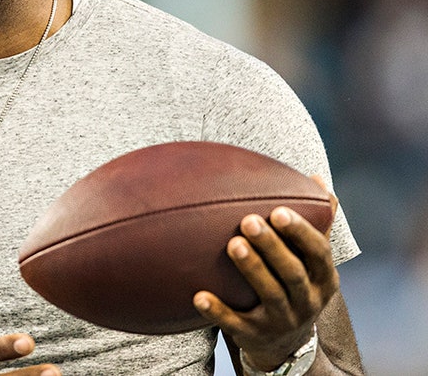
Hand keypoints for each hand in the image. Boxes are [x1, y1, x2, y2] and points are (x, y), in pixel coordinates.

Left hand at [193, 177, 339, 369]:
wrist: (285, 343)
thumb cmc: (294, 283)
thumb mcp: (311, 260)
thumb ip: (314, 222)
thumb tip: (315, 178)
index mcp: (323, 277)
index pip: (319, 252)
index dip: (301, 232)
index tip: (279, 210)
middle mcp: (308, 301)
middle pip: (292, 272)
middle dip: (272, 246)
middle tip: (248, 221)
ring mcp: (282, 320)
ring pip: (270, 295)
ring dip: (252, 269)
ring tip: (231, 245)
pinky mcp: (255, 335)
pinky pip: (236, 324)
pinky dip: (218, 311)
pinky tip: (198, 296)